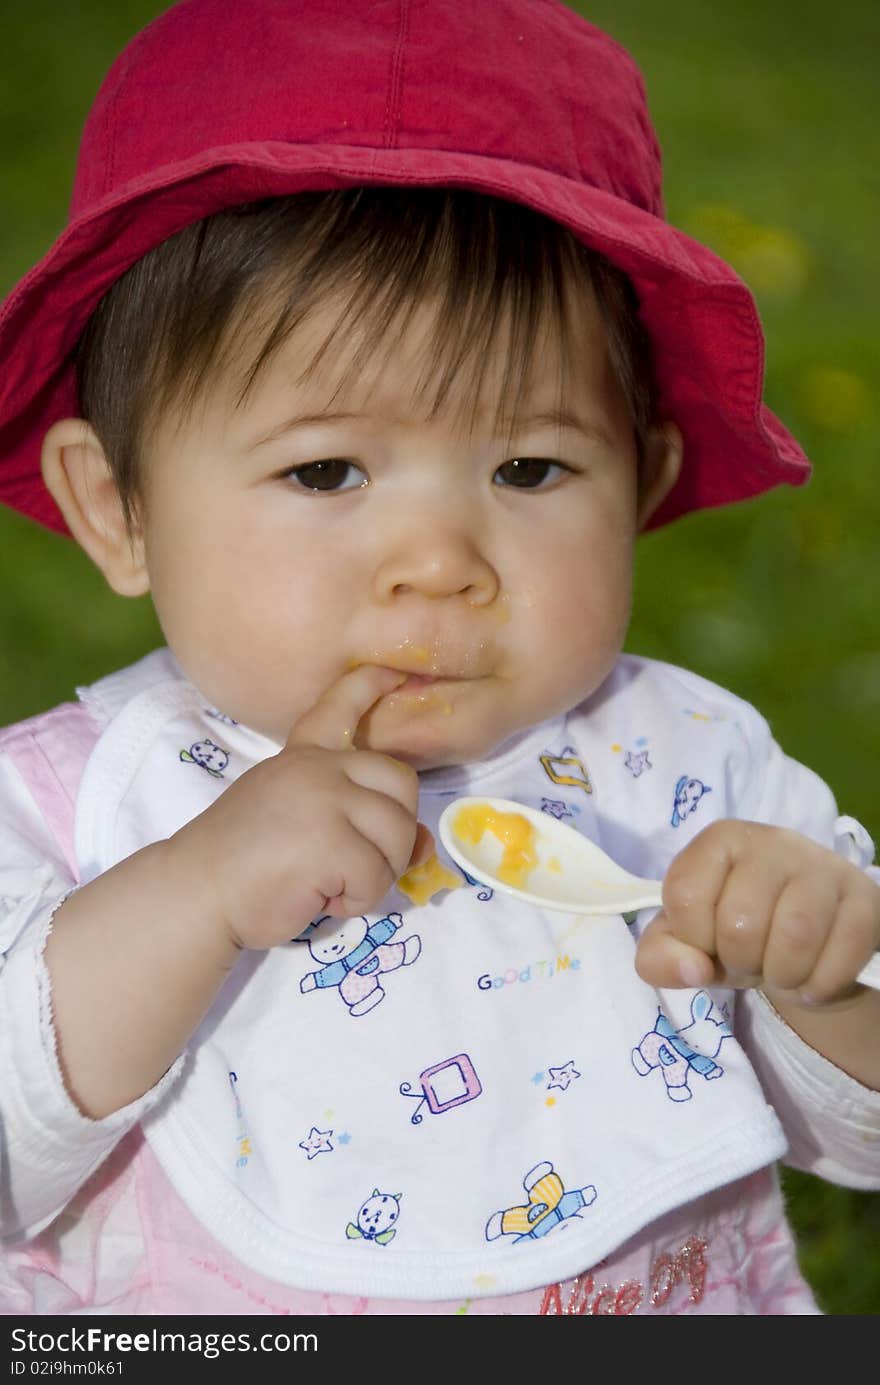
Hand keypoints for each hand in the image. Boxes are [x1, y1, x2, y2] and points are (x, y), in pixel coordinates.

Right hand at [169, 664, 433, 950]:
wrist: (195, 891)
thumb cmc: (242, 863)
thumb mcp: (302, 825)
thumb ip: (357, 820)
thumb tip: (424, 843)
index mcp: (304, 757)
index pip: (340, 707)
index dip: (371, 686)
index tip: (395, 671)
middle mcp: (318, 767)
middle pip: (402, 785)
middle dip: (395, 834)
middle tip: (358, 862)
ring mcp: (325, 798)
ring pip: (399, 835)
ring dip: (377, 874)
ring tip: (332, 883)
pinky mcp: (331, 841)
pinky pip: (378, 876)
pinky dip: (358, 899)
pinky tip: (321, 897)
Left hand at [635, 820, 879, 1006]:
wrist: (805, 941)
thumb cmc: (733, 931)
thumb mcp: (684, 943)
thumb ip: (660, 957)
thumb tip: (693, 969)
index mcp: (721, 840)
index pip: (685, 894)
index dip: (692, 937)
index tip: (707, 942)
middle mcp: (772, 840)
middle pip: (740, 923)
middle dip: (740, 961)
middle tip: (751, 959)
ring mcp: (823, 865)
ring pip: (795, 936)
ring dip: (782, 976)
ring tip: (781, 972)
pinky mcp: (864, 897)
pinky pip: (842, 955)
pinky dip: (821, 985)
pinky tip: (813, 981)